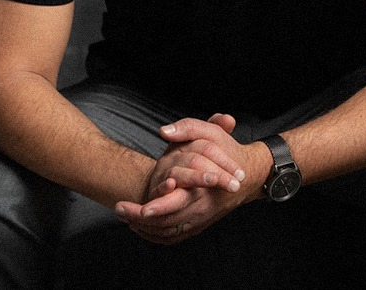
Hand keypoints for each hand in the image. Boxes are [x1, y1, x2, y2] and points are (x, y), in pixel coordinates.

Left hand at [112, 114, 258, 244]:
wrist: (246, 176)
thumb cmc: (226, 152)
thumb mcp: (210, 134)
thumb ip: (188, 128)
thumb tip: (165, 131)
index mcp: (203, 189)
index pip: (176, 203)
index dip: (156, 207)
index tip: (138, 206)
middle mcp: (202, 208)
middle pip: (167, 222)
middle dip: (141, 218)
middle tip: (119, 209)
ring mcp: (200, 219)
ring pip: (168, 232)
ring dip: (144, 227)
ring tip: (123, 216)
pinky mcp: (197, 224)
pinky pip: (173, 236)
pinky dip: (154, 235)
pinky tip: (136, 226)